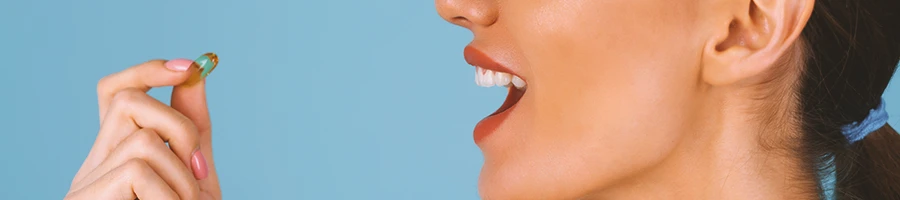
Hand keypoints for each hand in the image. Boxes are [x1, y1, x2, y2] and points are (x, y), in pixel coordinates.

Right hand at [66, 59, 220, 199]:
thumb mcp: (194, 173)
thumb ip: (193, 128)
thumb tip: (195, 72)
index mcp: (115, 156)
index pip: (114, 93)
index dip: (147, 72)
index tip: (188, 69)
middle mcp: (93, 165)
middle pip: (127, 102)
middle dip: (179, 127)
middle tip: (199, 169)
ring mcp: (84, 184)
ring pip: (142, 140)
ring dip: (181, 174)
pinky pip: (137, 171)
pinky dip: (168, 194)